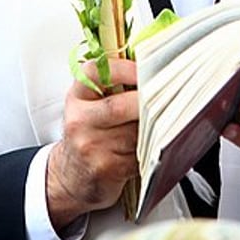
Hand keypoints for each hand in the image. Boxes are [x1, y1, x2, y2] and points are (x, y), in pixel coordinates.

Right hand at [46, 59, 138, 230]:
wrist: (72, 173)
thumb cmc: (88, 131)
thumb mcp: (89, 101)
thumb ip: (113, 82)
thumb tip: (151, 66)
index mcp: (77, 96)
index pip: (96, 73)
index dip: (125, 69)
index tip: (146, 68)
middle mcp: (80, 120)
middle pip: (120, 106)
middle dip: (146, 101)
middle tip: (166, 94)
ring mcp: (92, 146)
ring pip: (135, 131)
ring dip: (152, 126)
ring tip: (155, 122)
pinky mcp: (107, 168)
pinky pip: (139, 152)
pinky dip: (149, 147)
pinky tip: (146, 145)